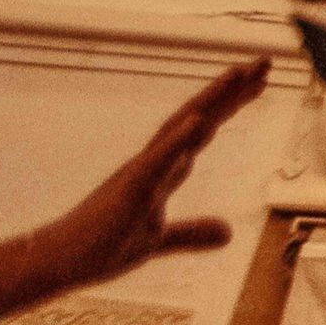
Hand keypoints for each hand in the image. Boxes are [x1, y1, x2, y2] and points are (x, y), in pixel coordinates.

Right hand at [20, 57, 268, 293]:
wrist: (60, 263)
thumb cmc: (102, 247)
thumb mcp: (159, 241)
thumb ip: (192, 234)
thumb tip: (228, 233)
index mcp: (161, 169)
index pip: (202, 129)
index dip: (230, 104)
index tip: (260, 81)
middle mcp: (152, 161)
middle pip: (197, 117)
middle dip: (232, 91)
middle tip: (264, 61)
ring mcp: (140, 172)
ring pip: (179, 128)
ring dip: (209, 101)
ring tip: (237, 74)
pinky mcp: (128, 190)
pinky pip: (156, 162)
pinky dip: (177, 140)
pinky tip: (199, 120)